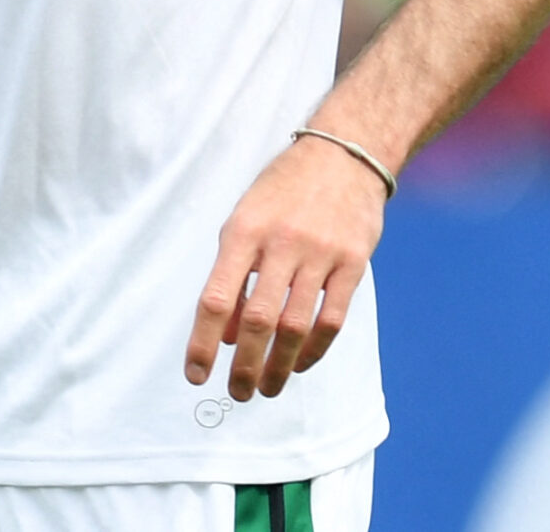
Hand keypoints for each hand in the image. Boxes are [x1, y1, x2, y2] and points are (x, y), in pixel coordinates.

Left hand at [183, 133, 388, 400]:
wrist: (342, 155)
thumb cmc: (282, 192)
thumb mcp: (244, 220)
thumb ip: (233, 274)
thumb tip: (229, 334)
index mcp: (242, 232)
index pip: (216, 298)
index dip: (203, 342)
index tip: (196, 374)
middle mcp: (280, 244)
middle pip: (258, 320)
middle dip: (245, 366)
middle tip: (237, 393)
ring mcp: (320, 254)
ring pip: (296, 326)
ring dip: (280, 367)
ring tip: (267, 389)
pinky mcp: (354, 263)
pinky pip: (332, 319)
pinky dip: (314, 349)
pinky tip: (299, 364)